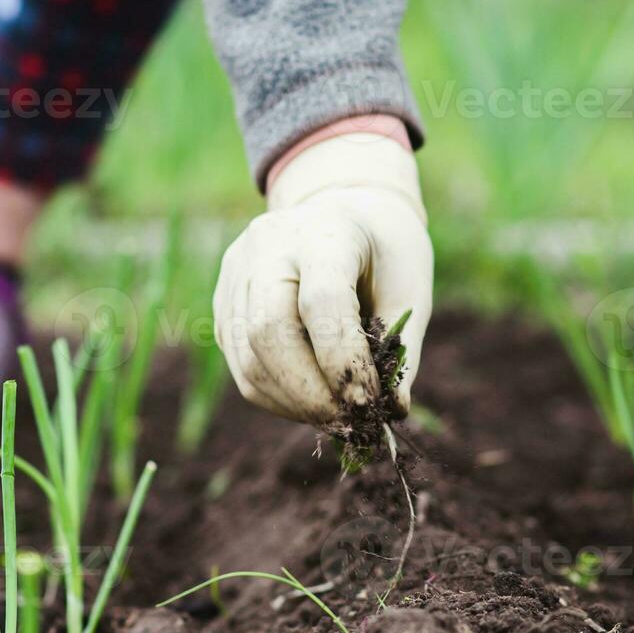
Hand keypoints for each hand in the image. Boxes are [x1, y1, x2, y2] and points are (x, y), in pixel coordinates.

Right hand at [214, 132, 432, 428]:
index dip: (343, 361)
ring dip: (291, 402)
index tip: (370, 402)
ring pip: (247, 354)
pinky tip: (308, 405)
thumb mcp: (410, 290)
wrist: (343, 211)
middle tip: (347, 422)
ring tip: (333, 419)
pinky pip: (239, 361)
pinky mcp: (223, 299)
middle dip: (309, 391)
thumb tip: (391, 412)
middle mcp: (267, 245)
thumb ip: (401, 349)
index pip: (321, 303)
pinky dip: (274, 395)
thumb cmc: (384, 253)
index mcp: (323, 232)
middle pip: (269, 331)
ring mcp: (237, 271)